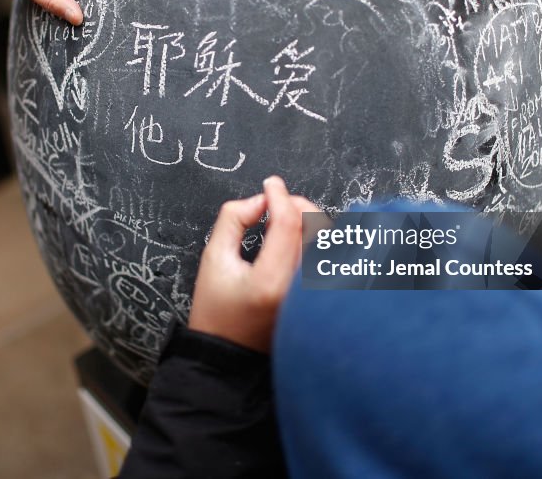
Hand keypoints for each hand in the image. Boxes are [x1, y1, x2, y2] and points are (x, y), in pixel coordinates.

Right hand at [188, 176, 320, 352]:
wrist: (228, 357)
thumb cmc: (217, 313)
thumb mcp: (212, 260)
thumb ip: (233, 220)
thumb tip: (259, 200)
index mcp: (270, 282)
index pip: (287, 223)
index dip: (279, 196)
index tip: (270, 184)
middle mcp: (298, 292)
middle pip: (316, 228)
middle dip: (297, 205)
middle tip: (276, 201)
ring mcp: (312, 298)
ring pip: (329, 242)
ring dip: (309, 221)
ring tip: (284, 221)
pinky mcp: (319, 301)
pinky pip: (329, 259)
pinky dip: (317, 240)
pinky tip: (296, 240)